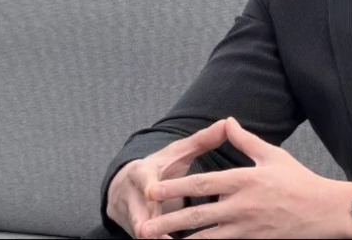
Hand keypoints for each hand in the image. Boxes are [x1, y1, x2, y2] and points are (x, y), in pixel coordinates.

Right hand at [106, 119, 230, 238]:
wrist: (125, 185)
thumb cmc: (160, 168)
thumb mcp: (176, 153)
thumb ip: (201, 141)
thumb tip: (226, 123)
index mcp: (142, 172)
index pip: (143, 178)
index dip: (148, 186)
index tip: (152, 193)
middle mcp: (131, 195)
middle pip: (139, 210)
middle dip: (147, 223)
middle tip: (151, 232)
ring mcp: (129, 215)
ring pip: (140, 230)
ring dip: (156, 238)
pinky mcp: (130, 230)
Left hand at [140, 117, 351, 238]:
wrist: (325, 211)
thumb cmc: (299, 181)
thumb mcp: (273, 155)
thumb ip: (245, 140)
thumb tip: (227, 122)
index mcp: (244, 180)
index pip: (202, 183)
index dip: (175, 187)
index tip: (152, 189)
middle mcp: (241, 206)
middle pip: (197, 215)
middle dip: (167, 220)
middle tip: (144, 226)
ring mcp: (247, 228)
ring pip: (206, 238)